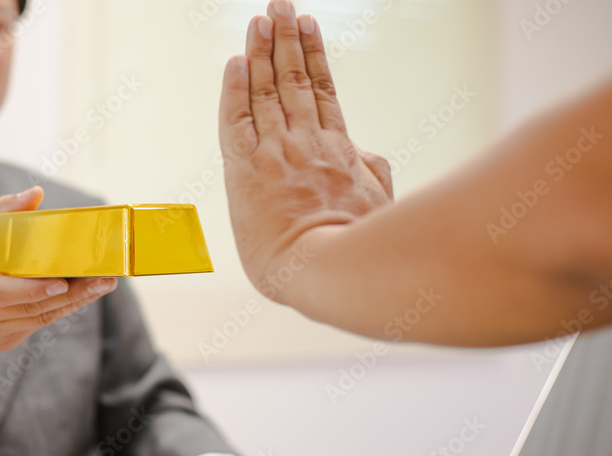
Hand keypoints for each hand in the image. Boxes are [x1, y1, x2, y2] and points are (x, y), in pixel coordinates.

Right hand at [0, 187, 117, 367]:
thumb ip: (0, 213)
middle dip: (72, 294)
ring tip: (103, 283)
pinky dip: (60, 306)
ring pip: (39, 318)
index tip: (61, 282)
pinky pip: (38, 323)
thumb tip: (37, 194)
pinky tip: (83, 292)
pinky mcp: (4, 342)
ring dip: (74, 301)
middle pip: (30, 308)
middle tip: (104, 278)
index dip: (31, 290)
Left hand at [218, 0, 392, 304]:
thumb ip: (372, 173)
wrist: (329, 272)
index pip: (321, 93)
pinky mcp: (246, 170)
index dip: (313, 57)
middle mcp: (306, 144)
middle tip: (279, 4)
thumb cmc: (356, 251)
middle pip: (293, 80)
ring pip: (266, 91)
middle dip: (285, 38)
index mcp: (338, 152)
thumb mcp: (377, 205)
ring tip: (259, 18)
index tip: (308, 27)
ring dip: (260, 51)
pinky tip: (235, 61)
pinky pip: (235, 120)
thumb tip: (366, 155)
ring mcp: (276, 154)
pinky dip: (234, 89)